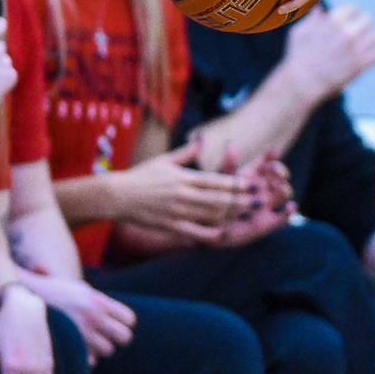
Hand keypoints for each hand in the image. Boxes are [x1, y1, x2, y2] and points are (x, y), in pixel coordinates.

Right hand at [21, 275, 134, 362]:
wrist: (26, 295)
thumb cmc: (54, 291)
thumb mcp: (80, 288)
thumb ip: (99, 301)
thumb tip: (112, 312)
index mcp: (99, 301)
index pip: (129, 319)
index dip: (125, 324)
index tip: (117, 324)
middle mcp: (93, 316)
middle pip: (124, 337)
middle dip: (118, 339)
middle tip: (108, 337)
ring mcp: (82, 332)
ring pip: (108, 350)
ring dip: (102, 348)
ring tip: (91, 343)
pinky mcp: (69, 345)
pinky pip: (89, 360)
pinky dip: (87, 358)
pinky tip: (79, 350)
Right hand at [114, 138, 252, 242]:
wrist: (116, 195)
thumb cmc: (141, 175)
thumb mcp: (164, 160)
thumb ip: (187, 152)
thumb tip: (203, 138)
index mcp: (184, 177)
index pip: (217, 180)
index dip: (237, 183)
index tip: (253, 184)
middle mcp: (183, 194)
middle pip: (218, 198)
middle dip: (241, 201)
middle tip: (259, 202)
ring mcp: (176, 210)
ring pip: (209, 215)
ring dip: (230, 216)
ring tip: (247, 216)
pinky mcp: (168, 225)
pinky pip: (192, 231)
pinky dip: (208, 233)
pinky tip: (222, 235)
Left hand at [211, 148, 295, 247]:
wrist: (211, 228)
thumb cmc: (216, 203)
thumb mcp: (222, 182)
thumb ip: (228, 165)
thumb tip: (230, 143)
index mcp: (255, 176)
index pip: (268, 163)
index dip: (271, 157)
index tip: (271, 152)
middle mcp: (265, 189)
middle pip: (280, 176)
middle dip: (279, 171)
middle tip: (272, 169)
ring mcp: (269, 205)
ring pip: (284, 193)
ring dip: (283, 188)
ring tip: (279, 187)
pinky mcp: (269, 222)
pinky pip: (283, 217)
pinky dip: (289, 211)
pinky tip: (290, 206)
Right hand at [277, 3, 374, 100]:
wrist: (303, 83)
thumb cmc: (298, 57)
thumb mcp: (300, 32)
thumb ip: (313, 19)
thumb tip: (321, 9)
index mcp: (333, 21)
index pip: (353, 8)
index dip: (351, 15)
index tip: (349, 21)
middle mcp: (347, 33)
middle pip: (367, 19)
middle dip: (362, 25)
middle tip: (357, 34)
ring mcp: (355, 49)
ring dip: (369, 39)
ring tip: (362, 45)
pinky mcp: (360, 64)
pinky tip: (366, 56)